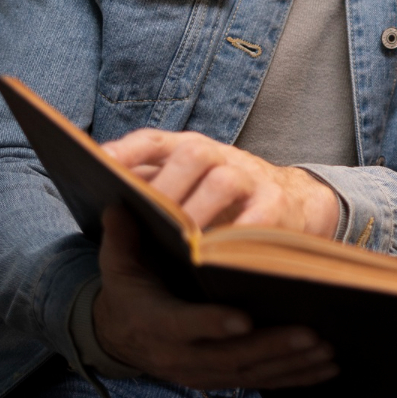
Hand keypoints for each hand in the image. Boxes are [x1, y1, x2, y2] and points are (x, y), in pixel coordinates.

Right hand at [93, 206, 338, 388]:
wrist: (120, 335)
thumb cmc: (129, 290)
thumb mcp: (119, 264)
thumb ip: (122, 238)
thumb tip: (118, 204)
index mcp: (155, 323)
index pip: (183, 326)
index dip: (211, 324)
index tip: (243, 319)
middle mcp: (179, 356)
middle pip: (229, 357)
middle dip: (272, 347)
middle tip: (311, 334)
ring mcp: (202, 372)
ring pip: (250, 373)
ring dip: (291, 364)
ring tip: (327, 350)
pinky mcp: (221, 380)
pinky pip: (261, 383)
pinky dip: (295, 377)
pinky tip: (327, 369)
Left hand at [102, 129, 339, 234]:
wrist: (295, 201)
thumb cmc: (225, 199)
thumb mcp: (189, 186)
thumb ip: (153, 188)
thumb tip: (108, 204)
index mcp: (191, 149)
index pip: (154, 141)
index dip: (128, 150)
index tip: (101, 161)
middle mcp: (221, 156)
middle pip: (192, 156)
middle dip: (166, 185)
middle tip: (145, 215)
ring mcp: (251, 178)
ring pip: (222, 183)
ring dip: (198, 212)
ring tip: (179, 241)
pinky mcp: (276, 204)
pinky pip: (256, 218)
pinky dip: (235, 236)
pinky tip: (215, 256)